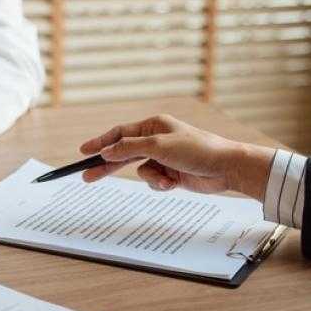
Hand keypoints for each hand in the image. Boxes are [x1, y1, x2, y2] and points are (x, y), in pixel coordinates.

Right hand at [78, 114, 278, 197]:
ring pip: (140, 171)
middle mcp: (157, 139)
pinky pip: (154, 181)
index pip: (120, 133)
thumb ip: (129, 148)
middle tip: (87, 176)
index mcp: (153, 125)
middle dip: (108, 166)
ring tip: (165, 180)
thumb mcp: (159, 147)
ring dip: (150, 178)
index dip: (100, 143)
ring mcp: (163, 157)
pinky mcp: (171, 173)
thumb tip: (106, 151)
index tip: (83, 152)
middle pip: (124, 153)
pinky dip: (160, 184)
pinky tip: (173, 184)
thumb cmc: (196, 150)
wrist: (226, 168)